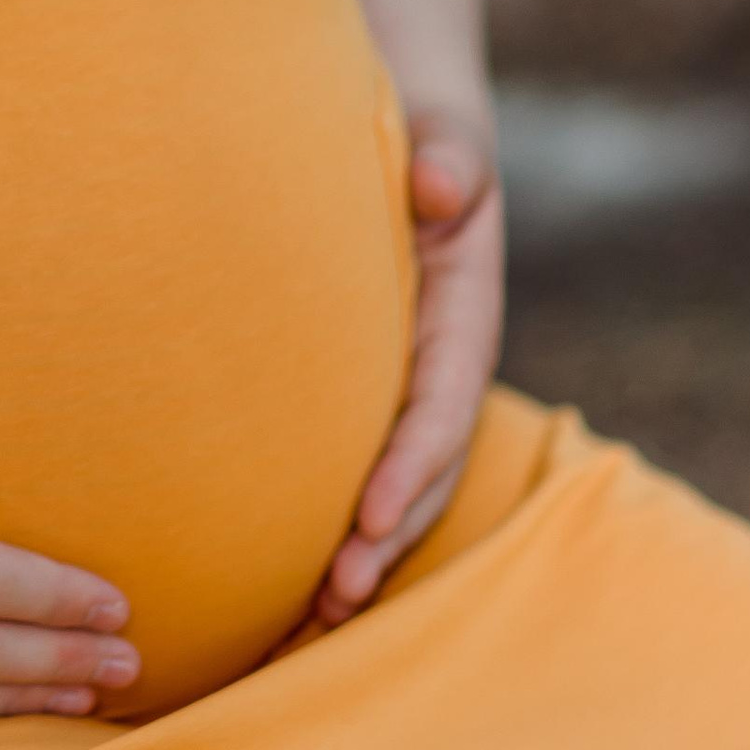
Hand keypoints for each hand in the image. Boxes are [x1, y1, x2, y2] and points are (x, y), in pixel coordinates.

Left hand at [316, 112, 503, 624]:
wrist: (411, 137)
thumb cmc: (421, 132)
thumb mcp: (444, 133)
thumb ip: (449, 155)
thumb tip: (439, 188)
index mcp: (462, 311)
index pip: (442, 399)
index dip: (412, 463)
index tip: (371, 517)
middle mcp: (442, 362)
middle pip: (425, 466)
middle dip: (386, 537)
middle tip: (333, 598)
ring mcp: (408, 384)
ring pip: (397, 482)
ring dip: (363, 550)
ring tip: (314, 617)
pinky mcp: (370, 396)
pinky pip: (359, 464)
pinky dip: (337, 523)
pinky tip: (287, 582)